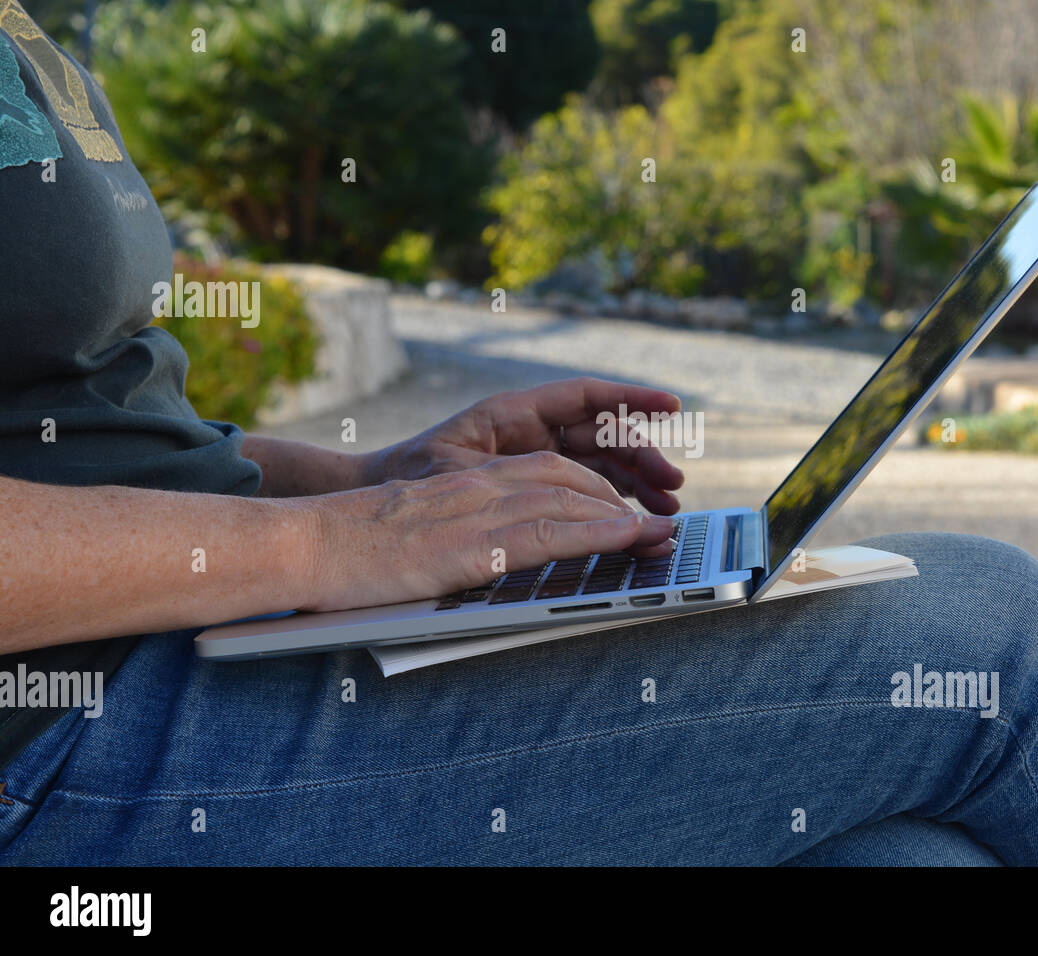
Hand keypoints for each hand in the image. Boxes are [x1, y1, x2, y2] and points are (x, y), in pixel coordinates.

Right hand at [303, 451, 675, 611]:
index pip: (550, 471)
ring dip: (626, 517)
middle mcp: (483, 484)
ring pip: (572, 499)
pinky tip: (633, 536)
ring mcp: (481, 508)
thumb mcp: (422, 532)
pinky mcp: (475, 541)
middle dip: (623, 499)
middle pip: (571, 478)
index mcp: (470, 480)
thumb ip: (463, 538)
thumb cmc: (354, 548)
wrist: (306, 543)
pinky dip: (601, 531)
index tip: (632, 510)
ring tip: (664, 535)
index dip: (597, 490)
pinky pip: (553, 530)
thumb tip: (493, 563)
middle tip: (661, 524)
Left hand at [364, 377, 685, 514]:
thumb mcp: (453, 474)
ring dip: (635, 482)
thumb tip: (558, 486)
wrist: (373, 505)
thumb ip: (504, 476)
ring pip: (598, 463)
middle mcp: (529, 431)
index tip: (671, 404)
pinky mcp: (532, 486)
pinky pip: (582, 486)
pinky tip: (634, 518)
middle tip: (673, 486)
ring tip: (666, 508)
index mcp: (511, 413)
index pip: (584, 397)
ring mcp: (532, 458)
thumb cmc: (406, 480)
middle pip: (600, 435)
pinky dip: (611, 499)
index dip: (632, 397)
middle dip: (642, 456)